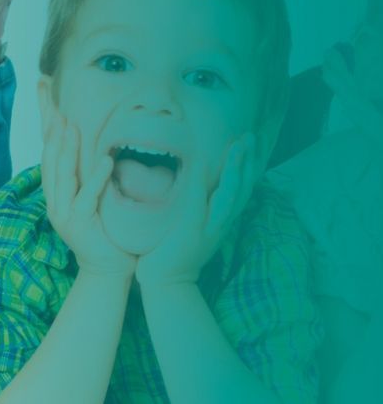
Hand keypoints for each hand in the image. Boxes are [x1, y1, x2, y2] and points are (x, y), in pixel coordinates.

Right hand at [41, 114, 135, 277]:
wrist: (107, 270)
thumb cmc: (105, 232)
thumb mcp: (91, 200)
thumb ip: (87, 177)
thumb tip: (97, 145)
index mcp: (56, 194)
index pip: (48, 154)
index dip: (47, 127)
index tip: (48, 100)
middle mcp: (55, 201)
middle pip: (49, 160)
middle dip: (51, 131)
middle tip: (56, 105)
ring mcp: (64, 214)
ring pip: (62, 176)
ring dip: (67, 149)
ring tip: (72, 126)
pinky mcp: (80, 224)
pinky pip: (87, 197)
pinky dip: (96, 178)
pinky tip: (104, 160)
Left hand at [136, 135, 256, 287]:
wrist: (165, 281)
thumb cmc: (173, 251)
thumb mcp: (192, 226)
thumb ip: (198, 208)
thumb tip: (198, 186)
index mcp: (221, 220)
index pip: (241, 189)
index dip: (248, 167)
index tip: (252, 143)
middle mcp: (221, 222)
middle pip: (242, 188)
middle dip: (248, 161)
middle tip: (251, 136)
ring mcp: (209, 228)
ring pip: (229, 194)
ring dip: (235, 169)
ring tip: (239, 146)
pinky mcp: (192, 232)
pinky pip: (199, 203)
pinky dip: (202, 183)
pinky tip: (203, 165)